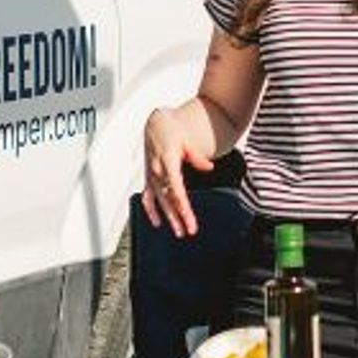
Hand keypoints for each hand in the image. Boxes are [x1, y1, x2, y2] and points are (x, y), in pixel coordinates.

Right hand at [139, 99, 216, 238]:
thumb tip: (209, 167)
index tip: (188, 217)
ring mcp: (151, 176)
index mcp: (167, 161)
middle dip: (178, 216)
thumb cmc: (172, 132)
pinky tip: (157, 223)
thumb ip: (197, 156)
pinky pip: (147, 197)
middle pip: (168, 199)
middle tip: (189, 231)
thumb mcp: (187, 141)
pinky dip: (150, 210)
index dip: (182, 204)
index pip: (175, 188)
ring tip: (178, 232)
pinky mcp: (149, 178)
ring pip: (159, 201)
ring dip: (168, 217)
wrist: (156, 126)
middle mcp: (157, 171)